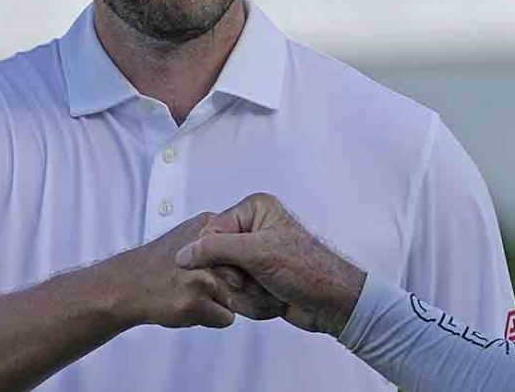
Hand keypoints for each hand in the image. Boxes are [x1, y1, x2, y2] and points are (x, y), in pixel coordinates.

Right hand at [104, 212, 267, 328]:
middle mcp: (208, 250)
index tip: (228, 269)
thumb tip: (251, 240)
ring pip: (238, 296)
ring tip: (195, 294)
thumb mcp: (192, 231)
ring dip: (222, 301)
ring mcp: (202, 276)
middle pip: (245, 273)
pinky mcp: (195, 301)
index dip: (241, 262)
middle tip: (207, 284)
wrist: (127, 284)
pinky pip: (226, 317)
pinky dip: (212, 317)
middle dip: (234, 284)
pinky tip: (191, 307)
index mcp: (209, 227)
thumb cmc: (160, 262)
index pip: (246, 245)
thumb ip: (221, 234)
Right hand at [176, 193, 366, 335]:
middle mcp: (254, 229)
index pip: (210, 233)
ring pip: (226, 282)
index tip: (237, 269)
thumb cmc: (306, 270)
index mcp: (255, 210)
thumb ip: (215, 249)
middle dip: (237, 279)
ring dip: (248, 295)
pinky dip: (254, 304)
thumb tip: (183, 255)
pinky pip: (238, 296)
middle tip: (260, 279)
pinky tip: (274, 300)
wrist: (331, 303)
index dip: (218, 257)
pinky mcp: (259, 280)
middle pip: (216, 260)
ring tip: (272, 290)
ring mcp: (256, 257)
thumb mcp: (257, 252)